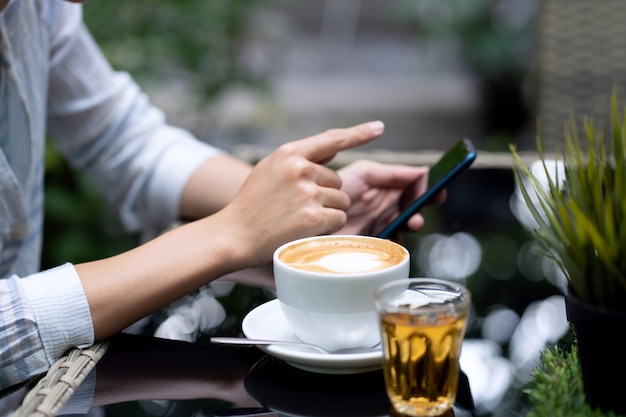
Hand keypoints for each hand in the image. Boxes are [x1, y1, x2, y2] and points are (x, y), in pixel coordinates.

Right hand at [215, 121, 384, 264]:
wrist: (234, 235)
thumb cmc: (252, 204)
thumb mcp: (269, 170)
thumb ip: (299, 159)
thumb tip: (333, 149)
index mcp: (289, 153)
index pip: (332, 139)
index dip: (359, 133)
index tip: (378, 127)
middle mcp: (300, 168)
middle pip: (337, 180)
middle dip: (326, 195)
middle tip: (296, 208)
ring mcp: (308, 192)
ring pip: (341, 200)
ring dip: (328, 212)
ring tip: (298, 219)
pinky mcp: (314, 216)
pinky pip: (339, 219)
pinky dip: (327, 227)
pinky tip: (304, 230)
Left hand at [334, 160, 436, 235]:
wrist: (314, 210)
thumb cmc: (336, 188)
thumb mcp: (365, 173)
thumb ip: (393, 172)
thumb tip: (423, 171)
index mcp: (387, 186)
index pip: (415, 187)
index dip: (427, 190)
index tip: (435, 192)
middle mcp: (387, 205)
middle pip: (414, 208)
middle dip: (421, 209)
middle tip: (422, 210)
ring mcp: (381, 223)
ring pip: (406, 225)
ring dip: (412, 223)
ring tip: (412, 222)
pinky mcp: (374, 240)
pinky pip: (393, 242)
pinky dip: (397, 240)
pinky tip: (394, 236)